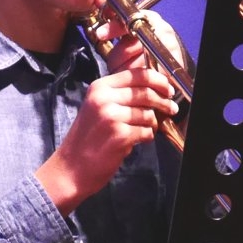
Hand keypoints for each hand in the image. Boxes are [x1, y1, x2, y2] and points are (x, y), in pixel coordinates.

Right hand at [36, 62, 174, 214]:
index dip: (158, 80)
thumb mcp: (98, 107)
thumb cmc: (87, 139)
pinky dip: (145, 137)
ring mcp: (111, 117)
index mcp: (99, 87)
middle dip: (164, 101)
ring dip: (151, 124)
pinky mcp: (120, 135)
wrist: (71, 168)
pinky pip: (146, 132)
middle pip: (146, 92)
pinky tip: (135, 141)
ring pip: (148, 114)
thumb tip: (154, 88)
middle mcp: (104, 98)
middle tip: (171, 108)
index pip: (137, 74)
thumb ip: (121, 95)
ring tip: (142, 131)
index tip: (167, 89)